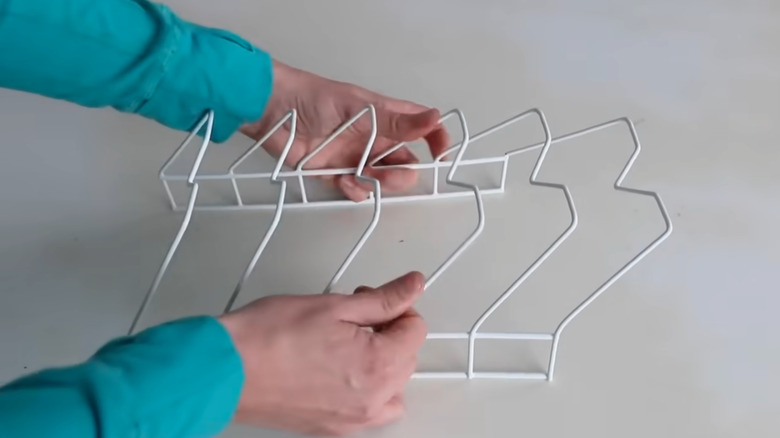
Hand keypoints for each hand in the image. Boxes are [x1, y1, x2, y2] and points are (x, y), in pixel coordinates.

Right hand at [218, 272, 426, 435]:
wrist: (225, 369)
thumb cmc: (267, 337)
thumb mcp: (334, 304)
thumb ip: (382, 299)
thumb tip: (412, 286)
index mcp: (378, 366)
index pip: (415, 330)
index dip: (397, 306)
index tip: (374, 299)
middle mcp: (371, 400)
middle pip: (406, 358)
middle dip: (388, 331)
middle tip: (355, 314)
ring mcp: (352, 419)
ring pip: (392, 387)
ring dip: (382, 362)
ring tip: (350, 341)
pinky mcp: (332, 428)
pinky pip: (369, 410)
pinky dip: (367, 389)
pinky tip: (342, 368)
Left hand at [240, 61, 449, 201]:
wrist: (271, 111)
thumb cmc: (313, 98)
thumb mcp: (360, 108)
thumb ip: (397, 120)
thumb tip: (436, 118)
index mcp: (384, 116)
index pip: (422, 128)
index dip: (436, 140)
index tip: (440, 156)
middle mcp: (374, 138)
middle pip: (405, 162)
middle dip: (402, 174)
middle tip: (388, 174)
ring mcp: (355, 156)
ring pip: (382, 180)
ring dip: (378, 185)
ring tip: (359, 178)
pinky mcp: (335, 173)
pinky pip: (356, 190)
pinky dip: (355, 191)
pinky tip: (344, 183)